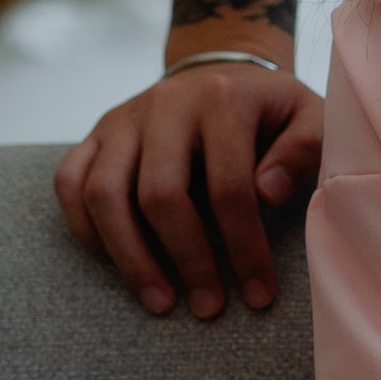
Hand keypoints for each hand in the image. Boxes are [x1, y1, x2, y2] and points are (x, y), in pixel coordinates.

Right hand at [53, 60, 323, 318]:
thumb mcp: (311, 118)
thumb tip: (266, 193)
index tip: (258, 294)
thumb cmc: (272, 111)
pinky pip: (70, 182)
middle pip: (160, 194)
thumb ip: (302, 150)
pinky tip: (115, 263)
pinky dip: (84, 227)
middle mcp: (165, 104)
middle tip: (209, 307)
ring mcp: (123, 119)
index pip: (228, 186)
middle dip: (186, 259)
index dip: (243, 247)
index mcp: (223, 99)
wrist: (224, 72)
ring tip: (161, 302)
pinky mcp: (97, 134)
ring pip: (103, 193)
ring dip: (130, 257)